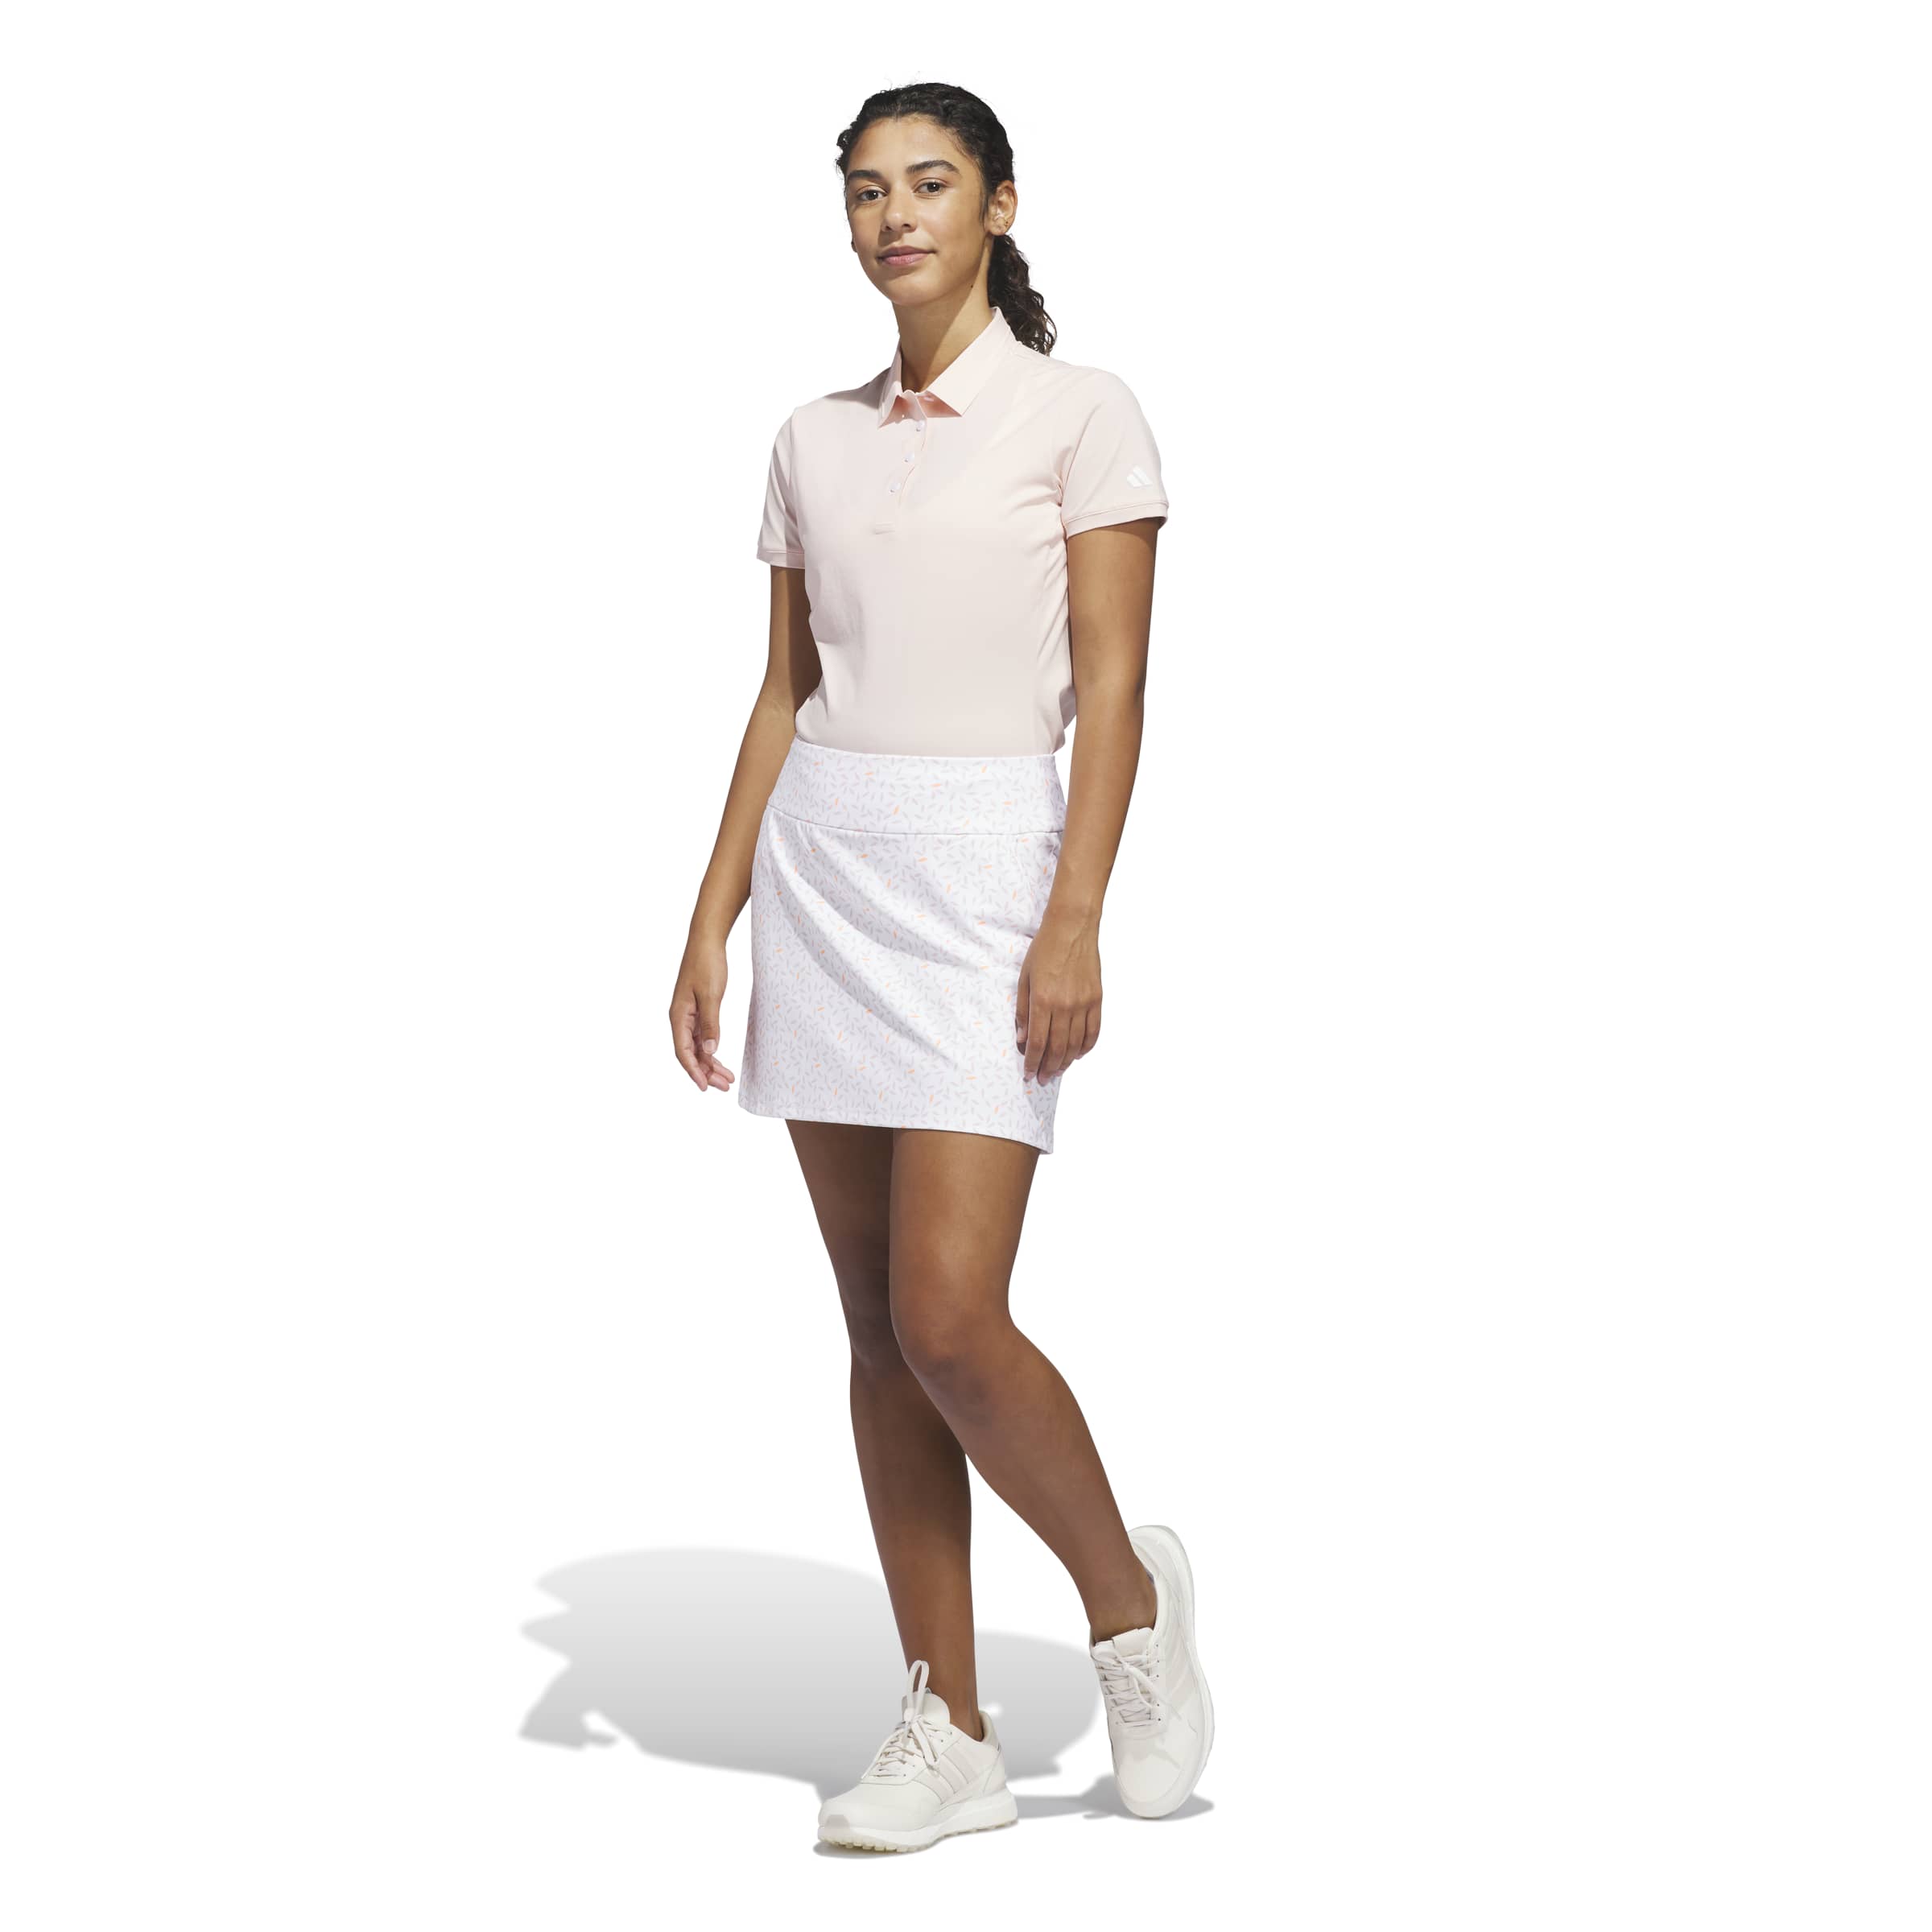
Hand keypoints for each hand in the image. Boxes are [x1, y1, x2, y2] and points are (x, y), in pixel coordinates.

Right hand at [671, 937, 735, 1093]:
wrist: (707, 941)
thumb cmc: (706, 964)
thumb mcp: (711, 994)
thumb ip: (710, 1023)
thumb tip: (710, 1051)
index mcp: (678, 1016)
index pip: (682, 1051)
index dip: (694, 1071)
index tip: (706, 1087)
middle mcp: (680, 1018)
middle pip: (690, 1054)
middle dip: (706, 1072)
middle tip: (724, 1087)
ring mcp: (689, 1016)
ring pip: (697, 1047)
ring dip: (711, 1064)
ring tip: (727, 1079)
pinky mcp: (698, 1011)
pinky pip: (702, 1037)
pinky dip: (712, 1050)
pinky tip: (720, 1060)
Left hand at [1015, 908, 1101, 1084]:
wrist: (1072, 928)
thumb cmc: (1044, 950)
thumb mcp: (1024, 978)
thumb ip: (1022, 1010)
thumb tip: (1021, 1039)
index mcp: (1043, 1001)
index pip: (1037, 1042)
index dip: (1033, 1062)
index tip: (1029, 1074)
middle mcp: (1064, 1006)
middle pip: (1057, 1048)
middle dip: (1048, 1068)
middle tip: (1043, 1079)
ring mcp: (1083, 1004)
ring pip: (1075, 1044)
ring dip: (1066, 1061)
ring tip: (1058, 1071)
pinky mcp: (1097, 999)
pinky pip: (1093, 1031)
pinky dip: (1086, 1047)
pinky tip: (1077, 1054)